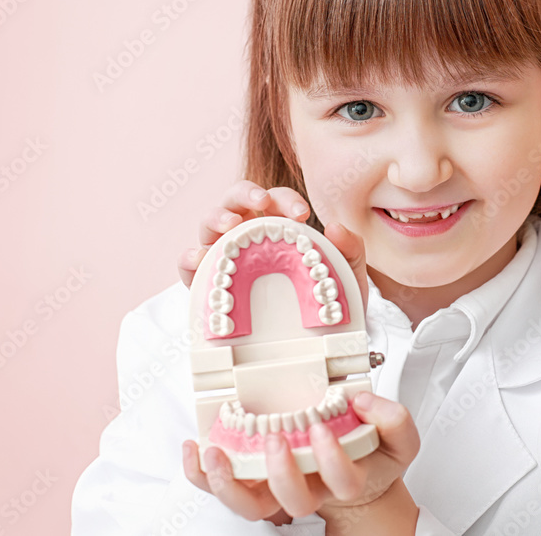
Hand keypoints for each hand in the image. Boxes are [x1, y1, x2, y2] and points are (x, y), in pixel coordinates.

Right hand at [176, 180, 368, 312]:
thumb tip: (335, 226)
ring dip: (216, 217)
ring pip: (209, 225)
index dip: (284, 198)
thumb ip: (350, 248)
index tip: (302, 214)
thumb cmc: (327, 301)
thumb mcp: (347, 275)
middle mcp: (246, 235)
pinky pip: (191, 266)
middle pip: (236, 201)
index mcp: (276, 225)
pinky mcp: (207, 283)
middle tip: (261, 204)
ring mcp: (223, 256)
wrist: (318, 344)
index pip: (274, 200)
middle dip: (246, 195)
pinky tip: (199, 257)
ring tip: (230, 224)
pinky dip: (190, 257)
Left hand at [181, 391, 420, 525]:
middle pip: (295, 500)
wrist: (357, 477)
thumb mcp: (398, 437)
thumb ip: (393, 418)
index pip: (343, 482)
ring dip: (230, 485)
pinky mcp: (254, 483)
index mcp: (347, 479)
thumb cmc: (371, 454)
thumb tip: (360, 402)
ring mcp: (279, 491)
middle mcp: (310, 491)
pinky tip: (196, 450)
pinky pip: (225, 488)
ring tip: (216, 454)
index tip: (323, 428)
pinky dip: (202, 475)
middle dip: (282, 472)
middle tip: (276, 439)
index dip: (332, 460)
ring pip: (252, 507)